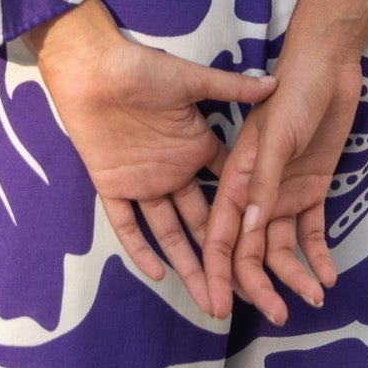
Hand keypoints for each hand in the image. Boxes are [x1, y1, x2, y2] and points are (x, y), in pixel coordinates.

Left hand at [25, 0, 274, 317]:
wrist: (93, 68)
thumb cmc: (143, 68)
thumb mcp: (191, 80)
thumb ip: (231, 88)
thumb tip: (275, 84)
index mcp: (196, 147)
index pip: (227, 189)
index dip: (245, 218)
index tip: (269, 249)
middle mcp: (174, 171)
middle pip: (201, 222)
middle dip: (220, 258)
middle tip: (240, 295)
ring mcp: (144, 182)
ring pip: (168, 232)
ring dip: (186, 264)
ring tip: (208, 299)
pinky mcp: (112, 186)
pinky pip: (127, 225)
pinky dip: (139, 248)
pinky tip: (157, 274)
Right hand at [200, 0, 367, 323]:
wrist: (330, 66)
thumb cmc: (295, 91)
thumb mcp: (277, 135)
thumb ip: (264, 182)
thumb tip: (249, 231)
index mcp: (237, 177)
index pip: (220, 233)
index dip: (215, 271)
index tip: (218, 309)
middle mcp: (256, 192)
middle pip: (249, 249)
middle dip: (259, 286)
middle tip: (279, 316)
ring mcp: (284, 192)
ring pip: (280, 248)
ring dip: (293, 276)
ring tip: (315, 298)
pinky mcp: (312, 189)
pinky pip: (310, 233)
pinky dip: (317, 257)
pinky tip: (329, 276)